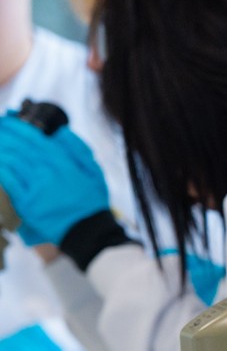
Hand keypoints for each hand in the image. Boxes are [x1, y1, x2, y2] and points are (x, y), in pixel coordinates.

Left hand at [0, 113, 109, 245]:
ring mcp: (35, 187)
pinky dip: (0, 168)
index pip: (34, 137)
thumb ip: (78, 149)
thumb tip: (60, 131)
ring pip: (10, 161)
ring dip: (0, 149)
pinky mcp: (26, 202)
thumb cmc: (91, 201)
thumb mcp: (94, 171)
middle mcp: (47, 171)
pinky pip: (8, 181)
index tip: (8, 119)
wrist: (87, 230)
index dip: (17, 127)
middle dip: (4, 134)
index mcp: (62, 161)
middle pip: (18, 146)